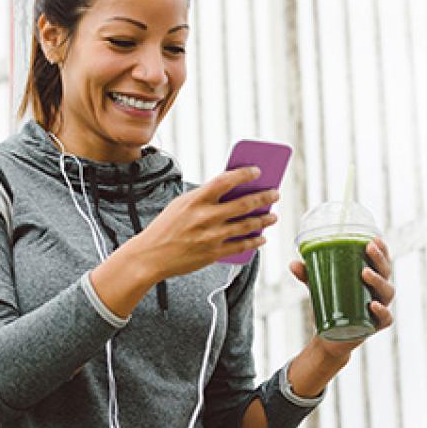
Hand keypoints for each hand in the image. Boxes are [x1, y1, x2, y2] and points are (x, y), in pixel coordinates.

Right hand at [129, 167, 278, 279]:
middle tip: (275, 194)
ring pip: (247, 225)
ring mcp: (211, 236)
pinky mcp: (213, 253)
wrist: (150, 256)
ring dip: (264, 220)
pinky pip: (241, 246)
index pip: (225, 180)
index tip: (257, 171)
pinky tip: (262, 237)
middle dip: (264, 197)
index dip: (244, 174)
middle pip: (243, 204)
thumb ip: (205, 197)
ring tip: (273, 216)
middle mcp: (205, 217)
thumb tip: (234, 191)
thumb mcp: (181, 204)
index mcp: (196, 200)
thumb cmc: (167, 227)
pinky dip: (255, 241)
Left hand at [289, 237, 394, 360]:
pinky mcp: (375, 326)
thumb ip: (307, 275)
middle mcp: (379, 291)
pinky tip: (373, 304)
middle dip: (379, 258)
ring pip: (387, 292)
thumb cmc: (330, 305)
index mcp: (370, 278)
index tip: (375, 238)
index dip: (382, 249)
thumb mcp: (318, 287)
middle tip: (368, 248)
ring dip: (378, 280)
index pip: (381, 260)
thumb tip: (293, 263)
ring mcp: (379, 308)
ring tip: (365, 272)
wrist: (329, 338)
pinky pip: (386, 318)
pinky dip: (382, 311)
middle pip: (386, 272)